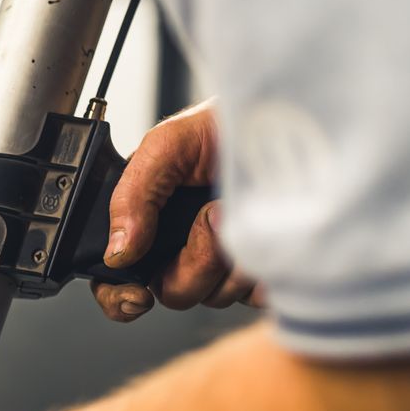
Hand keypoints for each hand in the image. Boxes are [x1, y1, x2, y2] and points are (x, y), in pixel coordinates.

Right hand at [94, 101, 261, 320]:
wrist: (292, 114)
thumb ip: (131, 196)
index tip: (137, 296)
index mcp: (147, 224)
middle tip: (213, 217)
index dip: (118, 296)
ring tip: (244, 208)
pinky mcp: (266, 267)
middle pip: (172, 292)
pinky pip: (259, 296)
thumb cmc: (227, 122)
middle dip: (192, 263)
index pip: (117, 280)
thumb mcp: (166, 145)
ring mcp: (226, 261)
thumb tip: (118, 252)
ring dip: (230, 259)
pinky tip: (270, 234)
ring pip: (214, 296)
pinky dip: (264, 272)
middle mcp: (183, 248)